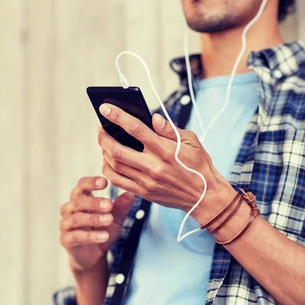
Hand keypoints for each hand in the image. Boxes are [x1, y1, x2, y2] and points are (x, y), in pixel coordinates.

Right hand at [59, 176, 135, 272]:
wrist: (95, 255)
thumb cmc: (103, 230)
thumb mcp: (116, 219)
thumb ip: (121, 207)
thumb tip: (131, 194)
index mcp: (80, 199)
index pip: (81, 185)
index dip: (91, 183)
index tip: (105, 182)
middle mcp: (69, 209)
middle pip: (78, 201)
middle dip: (94, 202)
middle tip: (109, 205)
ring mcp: (65, 225)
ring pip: (77, 218)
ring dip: (94, 219)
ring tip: (108, 220)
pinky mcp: (65, 240)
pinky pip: (76, 236)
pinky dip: (90, 236)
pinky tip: (104, 236)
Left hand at [96, 104, 229, 220]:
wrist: (204, 197)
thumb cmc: (199, 166)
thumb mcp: (192, 142)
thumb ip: (170, 130)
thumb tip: (153, 118)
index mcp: (165, 150)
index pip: (136, 129)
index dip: (118, 116)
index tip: (105, 108)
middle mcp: (153, 166)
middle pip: (117, 150)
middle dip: (103, 137)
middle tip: (100, 128)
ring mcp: (147, 181)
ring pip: (114, 166)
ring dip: (104, 152)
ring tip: (103, 143)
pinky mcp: (144, 193)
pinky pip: (118, 181)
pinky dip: (108, 169)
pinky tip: (108, 161)